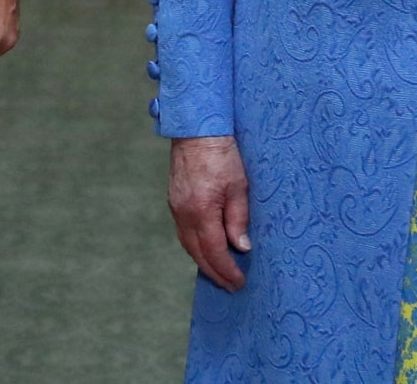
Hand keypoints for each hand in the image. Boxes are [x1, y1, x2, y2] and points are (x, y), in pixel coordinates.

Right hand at [170, 134, 251, 291]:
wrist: (196, 129)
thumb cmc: (222, 154)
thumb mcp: (239, 186)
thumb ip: (238, 219)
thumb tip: (241, 247)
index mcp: (201, 212)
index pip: (214, 251)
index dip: (227, 270)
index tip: (238, 283)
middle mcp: (184, 214)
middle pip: (197, 253)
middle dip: (214, 272)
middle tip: (230, 286)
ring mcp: (176, 207)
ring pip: (188, 244)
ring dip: (203, 261)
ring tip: (219, 273)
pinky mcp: (175, 200)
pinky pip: (184, 232)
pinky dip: (195, 245)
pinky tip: (206, 248)